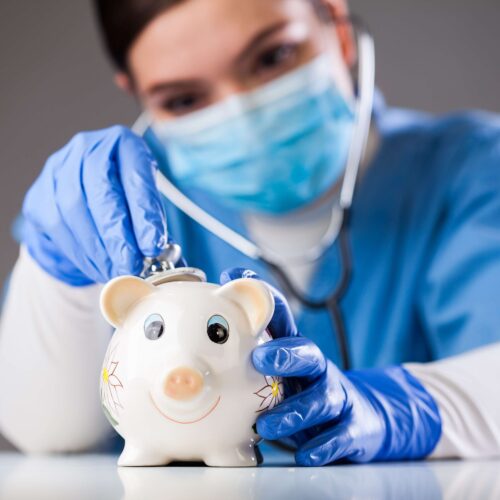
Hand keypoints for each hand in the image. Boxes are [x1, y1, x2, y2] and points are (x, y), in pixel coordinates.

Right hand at [21, 126, 169, 284]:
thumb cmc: (125, 200)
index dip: (144, 213)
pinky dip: (82, 254)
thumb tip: (167, 260)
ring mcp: (58, 170)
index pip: (135, 177)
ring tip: (118, 272)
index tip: (153, 245)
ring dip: (99, 250)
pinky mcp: (39, 195)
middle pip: (101, 193)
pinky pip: (58, 228)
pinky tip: (99, 268)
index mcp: (124, 144)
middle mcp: (88, 149)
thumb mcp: (146, 201)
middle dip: (118, 236)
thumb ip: (154, 225)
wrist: (85, 202)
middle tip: (132, 265)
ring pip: (75, 212)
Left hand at [220, 268, 441, 465]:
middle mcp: (317, 369)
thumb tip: (210, 329)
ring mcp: (337, 398)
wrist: (363, 419)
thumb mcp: (282, 369)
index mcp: (296, 350)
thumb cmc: (306, 391)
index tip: (235, 278)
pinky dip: (322, 445)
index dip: (261, 296)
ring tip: (266, 426)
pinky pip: (339, 437)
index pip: (281, 317)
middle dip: (284, 353)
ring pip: (320, 399)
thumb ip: (253, 352)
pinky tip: (306, 453)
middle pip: (306, 353)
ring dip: (294, 412)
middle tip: (259, 359)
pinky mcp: (352, 428)